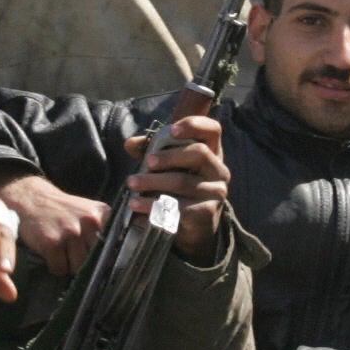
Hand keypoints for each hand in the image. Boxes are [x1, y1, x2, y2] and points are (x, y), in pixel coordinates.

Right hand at [0, 172, 105, 277]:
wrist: (32, 200)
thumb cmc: (62, 211)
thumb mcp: (89, 212)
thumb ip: (105, 230)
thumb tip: (115, 261)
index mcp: (102, 214)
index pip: (114, 246)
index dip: (106, 257)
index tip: (99, 258)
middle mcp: (90, 222)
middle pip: (95, 261)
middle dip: (84, 261)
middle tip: (72, 250)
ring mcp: (71, 232)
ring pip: (77, 267)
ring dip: (68, 265)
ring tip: (61, 251)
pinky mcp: (53, 243)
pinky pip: (59, 268)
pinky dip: (54, 266)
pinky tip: (50, 253)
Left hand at [125, 115, 230, 260]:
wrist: (193, 224)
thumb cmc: (178, 187)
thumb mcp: (166, 165)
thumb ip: (150, 151)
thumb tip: (130, 143)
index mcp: (212, 151)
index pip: (213, 129)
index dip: (194, 125)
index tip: (172, 130)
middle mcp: (219, 170)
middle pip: (199, 153)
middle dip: (169, 157)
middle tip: (147, 162)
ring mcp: (216, 192)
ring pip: (184, 182)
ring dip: (153, 182)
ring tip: (132, 184)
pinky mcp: (207, 213)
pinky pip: (179, 207)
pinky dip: (153, 206)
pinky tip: (137, 206)